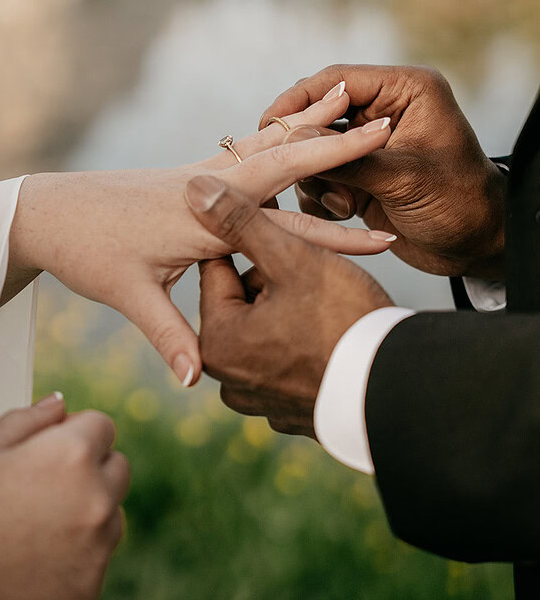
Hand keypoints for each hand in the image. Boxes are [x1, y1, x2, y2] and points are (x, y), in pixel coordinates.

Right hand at [0, 394, 128, 599]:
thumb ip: (28, 419)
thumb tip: (58, 406)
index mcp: (72, 456)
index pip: (103, 425)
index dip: (75, 432)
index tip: (53, 446)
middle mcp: (95, 501)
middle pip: (117, 469)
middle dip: (91, 469)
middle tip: (45, 484)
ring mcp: (96, 550)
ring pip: (111, 517)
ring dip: (88, 514)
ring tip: (35, 525)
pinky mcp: (88, 592)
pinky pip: (96, 562)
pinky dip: (76, 558)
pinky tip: (33, 560)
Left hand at [7, 85, 395, 385]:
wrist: (49, 209)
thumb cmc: (87, 251)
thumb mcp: (127, 295)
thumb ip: (167, 334)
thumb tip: (194, 380)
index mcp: (202, 218)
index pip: (282, 225)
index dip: (336, 234)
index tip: (385, 236)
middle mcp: (206, 186)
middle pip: (284, 160)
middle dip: (336, 145)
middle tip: (384, 124)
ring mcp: (199, 174)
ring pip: (265, 144)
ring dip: (308, 123)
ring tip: (345, 96)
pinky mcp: (190, 174)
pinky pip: (245, 148)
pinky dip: (276, 133)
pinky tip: (289, 125)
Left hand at [185, 176, 391, 436]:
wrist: (401, 387)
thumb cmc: (346, 319)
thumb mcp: (292, 259)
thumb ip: (241, 222)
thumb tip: (197, 189)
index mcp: (217, 342)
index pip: (219, 266)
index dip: (251, 237)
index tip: (276, 221)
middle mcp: (227, 378)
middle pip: (240, 298)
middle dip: (271, 274)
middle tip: (309, 263)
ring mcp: (258, 399)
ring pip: (264, 324)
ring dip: (288, 303)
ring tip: (324, 292)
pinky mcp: (286, 410)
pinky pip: (285, 358)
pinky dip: (302, 339)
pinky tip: (330, 327)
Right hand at [260, 65, 505, 279]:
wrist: (477, 247)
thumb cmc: (459, 204)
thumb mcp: (404, 179)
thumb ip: (350, 159)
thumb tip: (295, 143)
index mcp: (405, 91)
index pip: (339, 81)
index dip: (300, 100)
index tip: (269, 124)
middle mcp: (384, 110)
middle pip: (319, 113)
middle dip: (305, 147)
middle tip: (287, 172)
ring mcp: (369, 143)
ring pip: (313, 148)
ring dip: (317, 178)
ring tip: (343, 206)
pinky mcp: (360, 173)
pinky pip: (320, 175)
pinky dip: (320, 196)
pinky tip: (341, 215)